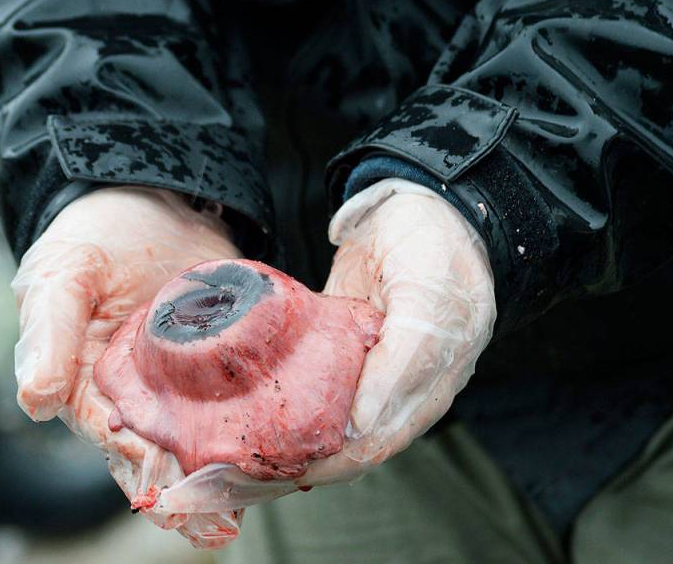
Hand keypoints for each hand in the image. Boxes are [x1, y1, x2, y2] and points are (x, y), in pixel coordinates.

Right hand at [11, 186, 245, 547]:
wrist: (151, 195)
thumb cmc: (92, 237)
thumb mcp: (62, 276)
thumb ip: (49, 333)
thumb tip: (36, 400)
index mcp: (89, 387)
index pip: (110, 440)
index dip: (135, 467)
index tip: (163, 491)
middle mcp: (138, 396)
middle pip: (159, 456)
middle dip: (186, 495)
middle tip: (219, 525)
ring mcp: (186, 380)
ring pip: (204, 437)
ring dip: (226, 472)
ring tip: (257, 497)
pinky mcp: (227, 358)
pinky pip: (241, 399)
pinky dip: (258, 424)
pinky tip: (284, 444)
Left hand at [152, 178, 494, 513]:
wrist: (424, 200)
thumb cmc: (431, 246)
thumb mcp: (424, 300)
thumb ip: (402, 363)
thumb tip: (362, 427)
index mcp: (432, 385)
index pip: (378, 443)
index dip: (332, 463)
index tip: (282, 471)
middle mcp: (404, 388)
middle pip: (350, 444)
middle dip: (301, 461)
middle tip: (247, 472)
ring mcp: (374, 368)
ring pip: (331, 420)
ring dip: (290, 440)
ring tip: (240, 457)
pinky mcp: (348, 348)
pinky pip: (320, 387)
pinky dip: (290, 406)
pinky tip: (255, 415)